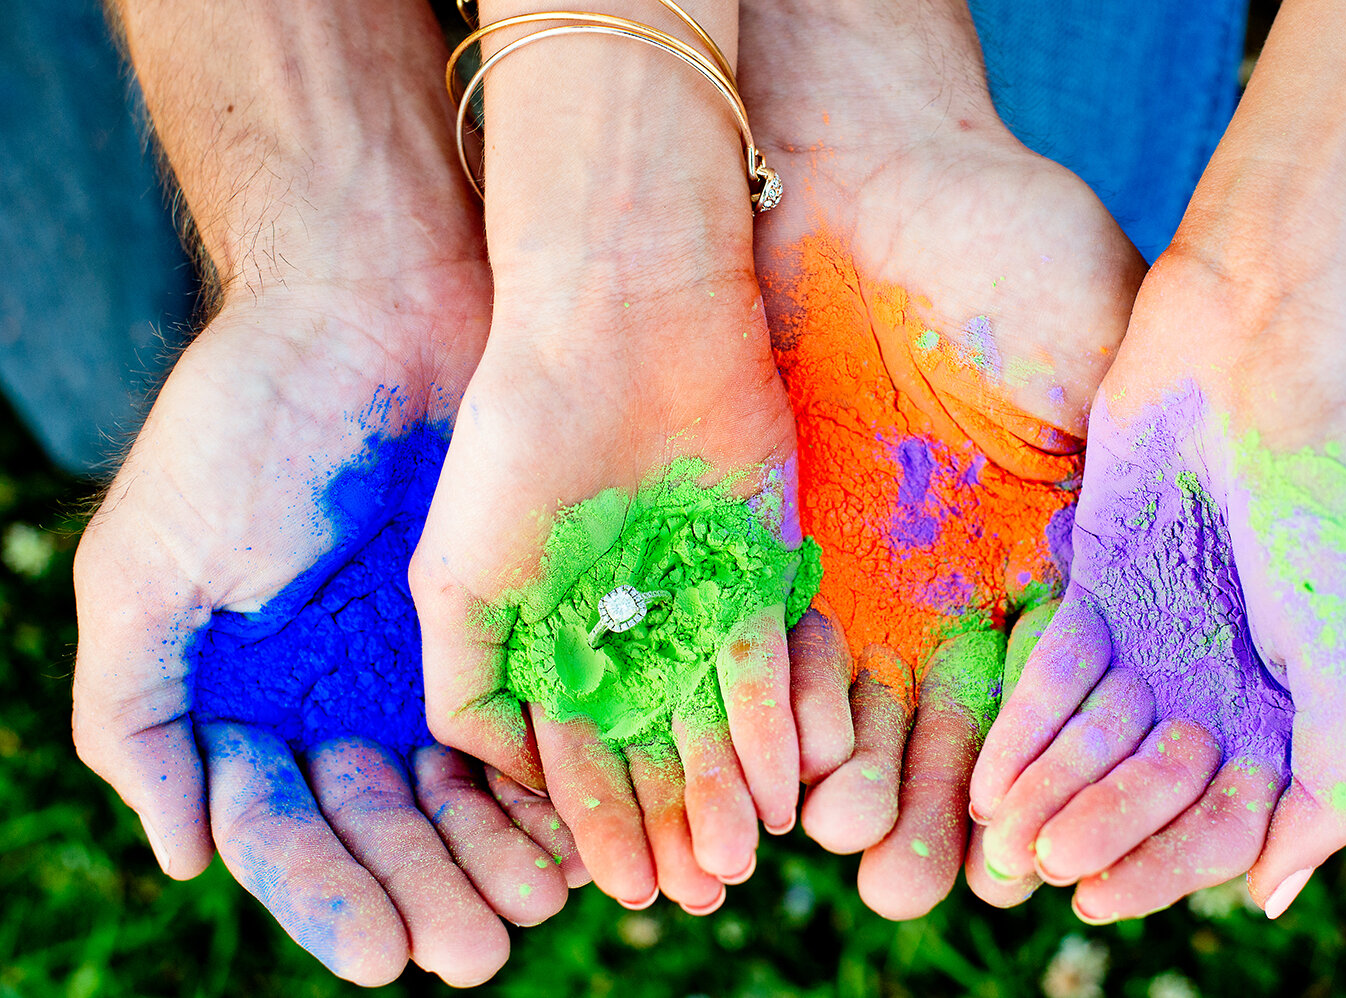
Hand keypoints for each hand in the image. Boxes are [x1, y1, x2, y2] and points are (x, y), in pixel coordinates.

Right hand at [74, 269, 588, 983]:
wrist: (371, 297)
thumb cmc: (247, 424)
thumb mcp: (148, 568)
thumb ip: (134, 710)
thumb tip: (189, 855)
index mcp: (256, 693)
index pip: (291, 828)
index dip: (335, 895)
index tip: (384, 954)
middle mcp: (348, 688)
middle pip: (393, 824)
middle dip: (435, 888)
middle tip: (479, 951)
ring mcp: (434, 651)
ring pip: (472, 785)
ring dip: (504, 850)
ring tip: (546, 902)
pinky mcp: (517, 608)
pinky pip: (540, 713)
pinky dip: (557, 771)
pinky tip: (586, 820)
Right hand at [412, 0, 802, 915]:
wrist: (617, 317)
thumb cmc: (518, 435)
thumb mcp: (457, 572)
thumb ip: (464, 678)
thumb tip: (499, 778)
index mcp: (552, 630)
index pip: (576, 750)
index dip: (593, 822)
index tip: (614, 887)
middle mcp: (627, 622)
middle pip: (653, 746)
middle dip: (669, 822)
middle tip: (688, 894)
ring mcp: (698, 593)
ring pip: (716, 715)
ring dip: (727, 789)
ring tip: (737, 862)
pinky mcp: (763, 558)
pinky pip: (776, 655)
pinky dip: (781, 720)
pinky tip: (789, 785)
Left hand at [740, 0, 1143, 918]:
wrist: (865, 169)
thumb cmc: (1005, 240)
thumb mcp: (1099, 350)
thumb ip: (1119, 481)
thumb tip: (1153, 608)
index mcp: (1036, 561)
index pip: (1044, 698)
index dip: (1035, 778)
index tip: (1022, 855)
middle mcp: (943, 584)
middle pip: (938, 729)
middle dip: (921, 812)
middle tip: (902, 887)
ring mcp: (854, 566)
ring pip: (847, 705)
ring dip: (838, 784)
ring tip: (829, 850)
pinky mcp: (767, 536)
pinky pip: (769, 636)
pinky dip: (772, 702)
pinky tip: (774, 765)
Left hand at [969, 0, 1345, 921]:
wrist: (1271, 350)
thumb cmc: (1329, 495)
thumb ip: (1331, 779)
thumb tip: (1275, 897)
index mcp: (1300, 703)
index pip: (1226, 817)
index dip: (1165, 864)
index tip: (1101, 900)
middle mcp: (1227, 673)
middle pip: (1151, 786)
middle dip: (1097, 828)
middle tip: (1038, 873)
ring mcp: (1162, 626)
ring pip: (1096, 736)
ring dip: (1050, 789)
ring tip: (994, 838)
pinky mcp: (1099, 577)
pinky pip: (1055, 668)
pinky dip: (1025, 723)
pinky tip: (982, 771)